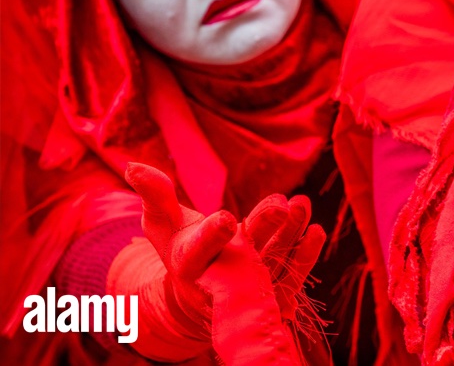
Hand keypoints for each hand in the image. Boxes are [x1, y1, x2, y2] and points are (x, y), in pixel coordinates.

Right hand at [125, 163, 317, 364]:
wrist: (202, 291)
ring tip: (302, 205)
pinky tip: (316, 232)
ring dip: (290, 234)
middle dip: (263, 228)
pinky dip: (305, 256)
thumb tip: (132, 165)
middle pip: (245, 253)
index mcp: (190, 262)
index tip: (226, 218)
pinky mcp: (274, 289)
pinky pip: (293, 275)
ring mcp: (251, 285)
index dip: (212, 236)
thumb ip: (154, 195)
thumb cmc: (180, 248)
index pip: (201, 248)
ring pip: (274, 260)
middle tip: (281, 205)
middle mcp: (222, 277)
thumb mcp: (163, 222)